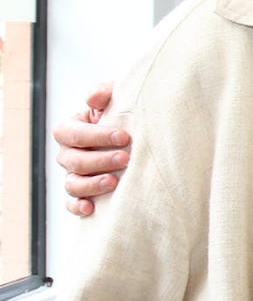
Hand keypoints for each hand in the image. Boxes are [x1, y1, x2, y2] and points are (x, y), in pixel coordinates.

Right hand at [53, 83, 128, 216]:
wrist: (135, 134)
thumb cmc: (123, 113)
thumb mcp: (116, 97)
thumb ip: (104, 92)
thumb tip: (94, 98)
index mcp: (71, 129)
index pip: (73, 133)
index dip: (96, 135)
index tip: (124, 136)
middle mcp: (68, 154)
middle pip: (74, 161)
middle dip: (99, 160)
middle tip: (125, 157)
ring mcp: (73, 175)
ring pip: (72, 184)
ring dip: (91, 185)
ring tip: (114, 182)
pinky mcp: (81, 194)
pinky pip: (71, 204)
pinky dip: (77, 207)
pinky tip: (91, 208)